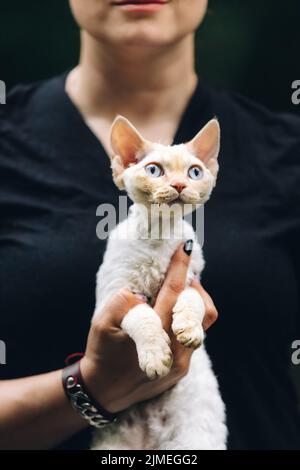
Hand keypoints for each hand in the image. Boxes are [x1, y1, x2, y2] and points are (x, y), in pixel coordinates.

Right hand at [81, 244, 217, 413]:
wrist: (104, 391)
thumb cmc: (102, 355)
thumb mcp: (101, 324)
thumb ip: (122, 303)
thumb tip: (143, 294)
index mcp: (156, 337)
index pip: (174, 294)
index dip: (180, 268)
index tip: (184, 248)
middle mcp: (176, 352)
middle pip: (200, 308)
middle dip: (193, 285)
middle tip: (181, 273)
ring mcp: (182, 363)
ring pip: (203, 323)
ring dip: (193, 302)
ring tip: (179, 292)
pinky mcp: (182, 369)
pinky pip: (195, 336)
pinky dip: (187, 319)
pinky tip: (172, 313)